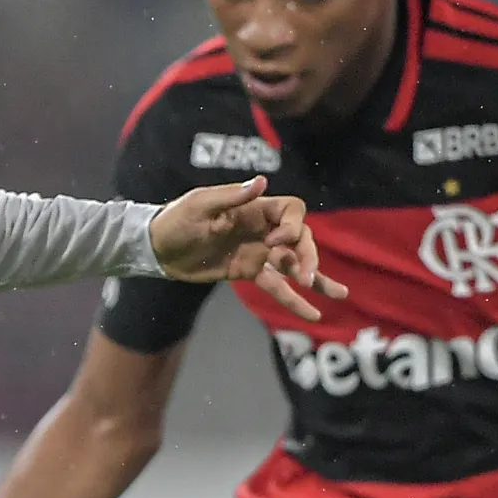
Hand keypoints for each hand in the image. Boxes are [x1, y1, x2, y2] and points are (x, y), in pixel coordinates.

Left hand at [147, 178, 346, 320]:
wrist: (157, 248)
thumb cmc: (176, 219)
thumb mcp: (200, 205)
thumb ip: (232, 197)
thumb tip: (262, 183)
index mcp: (254, 209)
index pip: (292, 212)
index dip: (292, 226)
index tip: (275, 243)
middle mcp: (262, 229)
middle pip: (300, 239)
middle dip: (308, 256)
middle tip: (305, 276)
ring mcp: (258, 252)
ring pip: (294, 264)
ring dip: (317, 278)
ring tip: (340, 294)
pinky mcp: (248, 272)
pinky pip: (277, 286)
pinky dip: (293, 300)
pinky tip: (312, 314)